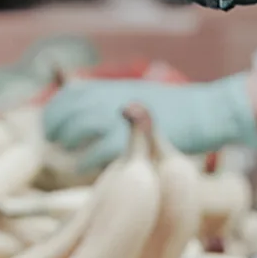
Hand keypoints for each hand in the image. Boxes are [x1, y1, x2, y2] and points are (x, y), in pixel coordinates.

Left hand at [44, 77, 256, 170]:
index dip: (54, 111)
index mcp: (114, 87)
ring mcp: (120, 118)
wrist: (206, 113)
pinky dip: (84, 162)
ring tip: (64, 156)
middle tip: (52, 144)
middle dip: (55, 128)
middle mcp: (111, 98)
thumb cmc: (177, 111)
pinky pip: (95, 153)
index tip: (50, 126)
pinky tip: (81, 171)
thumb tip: (90, 104)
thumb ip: (117, 103)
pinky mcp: (129, 141)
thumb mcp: (142, 96)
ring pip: (76, 128)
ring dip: (65, 143)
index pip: (68, 94)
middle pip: (66, 111)